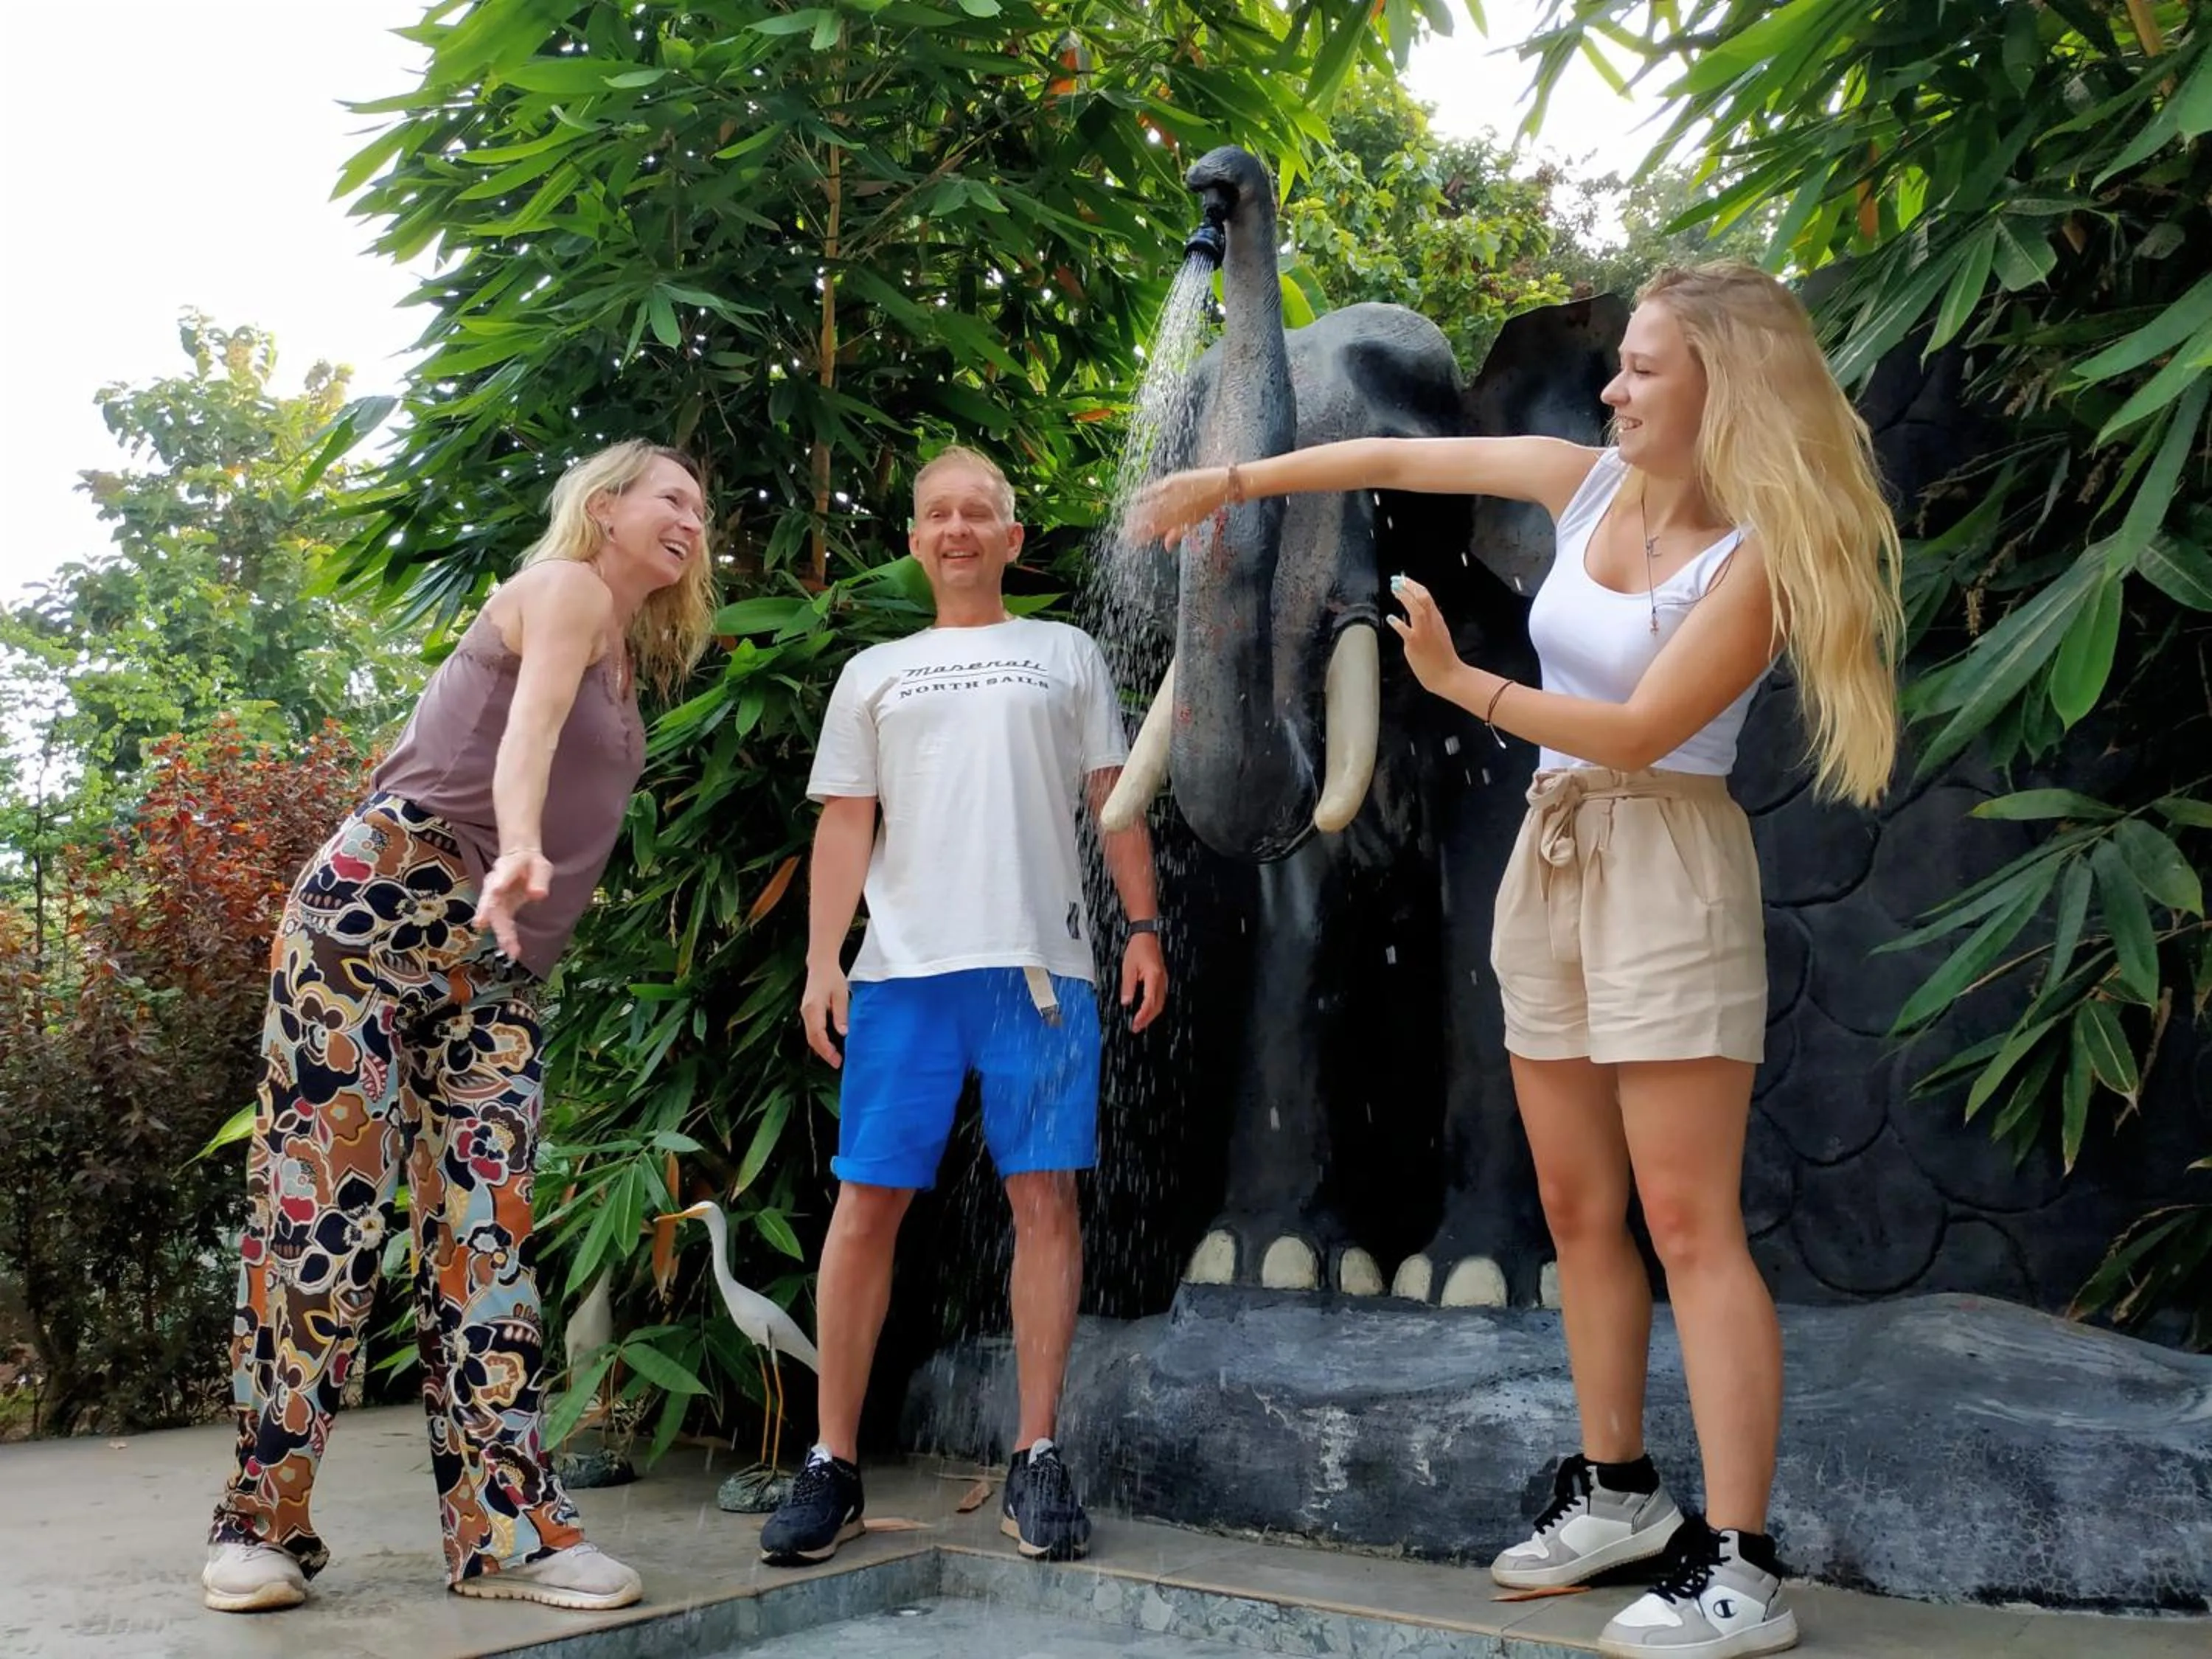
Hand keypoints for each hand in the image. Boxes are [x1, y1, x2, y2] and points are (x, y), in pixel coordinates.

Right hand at [477, 849, 551, 959]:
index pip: (501, 876)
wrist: (519, 861)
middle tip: (506, 940)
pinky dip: (506, 937)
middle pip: (493, 904)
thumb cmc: (530, 864)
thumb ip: (539, 880)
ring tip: (511, 951)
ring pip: (495, 918)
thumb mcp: (540, 866)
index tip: (496, 891)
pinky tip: (511, 950)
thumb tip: (538, 895)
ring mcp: (494, 898)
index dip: (499, 883)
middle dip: (498, 922)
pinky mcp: (500, 908)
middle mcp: (494, 885)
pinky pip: (502, 923)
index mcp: (505, 868)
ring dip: (502, 935)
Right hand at [801, 961, 849, 1066]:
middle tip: (837, 1063)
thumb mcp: (841, 994)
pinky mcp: (807, 1013)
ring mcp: (805, 1013)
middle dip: (823, 1053)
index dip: (826, 1050)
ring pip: (810, 1036)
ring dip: (821, 1049)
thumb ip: (841, 1014)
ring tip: (834, 1058)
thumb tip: (843, 1033)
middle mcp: (806, 1012)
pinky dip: (819, 1041)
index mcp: (814, 1008)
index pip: (817, 1034)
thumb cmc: (832, 977)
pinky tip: (829, 1046)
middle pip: (812, 1039)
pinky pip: (811, 1031)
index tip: (836, 1060)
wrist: (820, 965)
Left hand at [1120, 930, 1167, 1033]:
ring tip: (1140, 1022)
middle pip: (1157, 1006)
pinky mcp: (1161, 979)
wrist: (1146, 936)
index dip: (1142, 1016)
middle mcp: (1161, 980)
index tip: (1135, 1024)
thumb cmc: (1138, 948)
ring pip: (1160, 1003)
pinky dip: (1153, 1006)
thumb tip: (1126, 1002)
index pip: (1150, 1002)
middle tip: (1136, 1027)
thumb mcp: (1128, 968)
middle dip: (1147, 1019)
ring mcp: (1163, 980)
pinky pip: (1159, 997)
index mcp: (1154, 977)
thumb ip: (1128, 986)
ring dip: (1151, 1014)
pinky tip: (1146, 1010)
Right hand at [1126, 467, 1230, 549]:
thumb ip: (1178, 533)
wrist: (1221, 485)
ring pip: (1148, 507)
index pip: (1156, 531)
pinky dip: (1142, 495)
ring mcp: (1172, 495)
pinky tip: (1133, 499)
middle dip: (1135, 527)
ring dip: (1135, 514)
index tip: (1131, 541)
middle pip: (1149, 520)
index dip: (1142, 537)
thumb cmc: (1207, 504)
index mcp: (1178, 521)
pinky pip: (1153, 490)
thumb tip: (1166, 547)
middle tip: (1124, 532)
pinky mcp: (1171, 482)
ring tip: (1125, 519)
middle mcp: (1174, 510)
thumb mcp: (1193, 522)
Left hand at [1384, 576, 1466, 695]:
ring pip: (1416, 608)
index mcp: (1438, 619)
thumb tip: (1413, 614)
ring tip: (1394, 589)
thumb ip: (1428, 622)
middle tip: (1396, 579)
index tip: (1404, 580)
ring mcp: (1424, 632)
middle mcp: (1432, 623)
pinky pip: (1405, 630)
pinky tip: (1390, 618)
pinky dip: (1397, 622)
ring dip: (1404, 597)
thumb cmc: (1443, 657)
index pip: (1426, 596)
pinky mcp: (1416, 644)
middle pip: (1422, 597)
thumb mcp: (1438, 633)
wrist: (1449, 675)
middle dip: (1408, 586)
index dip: (1414, 585)